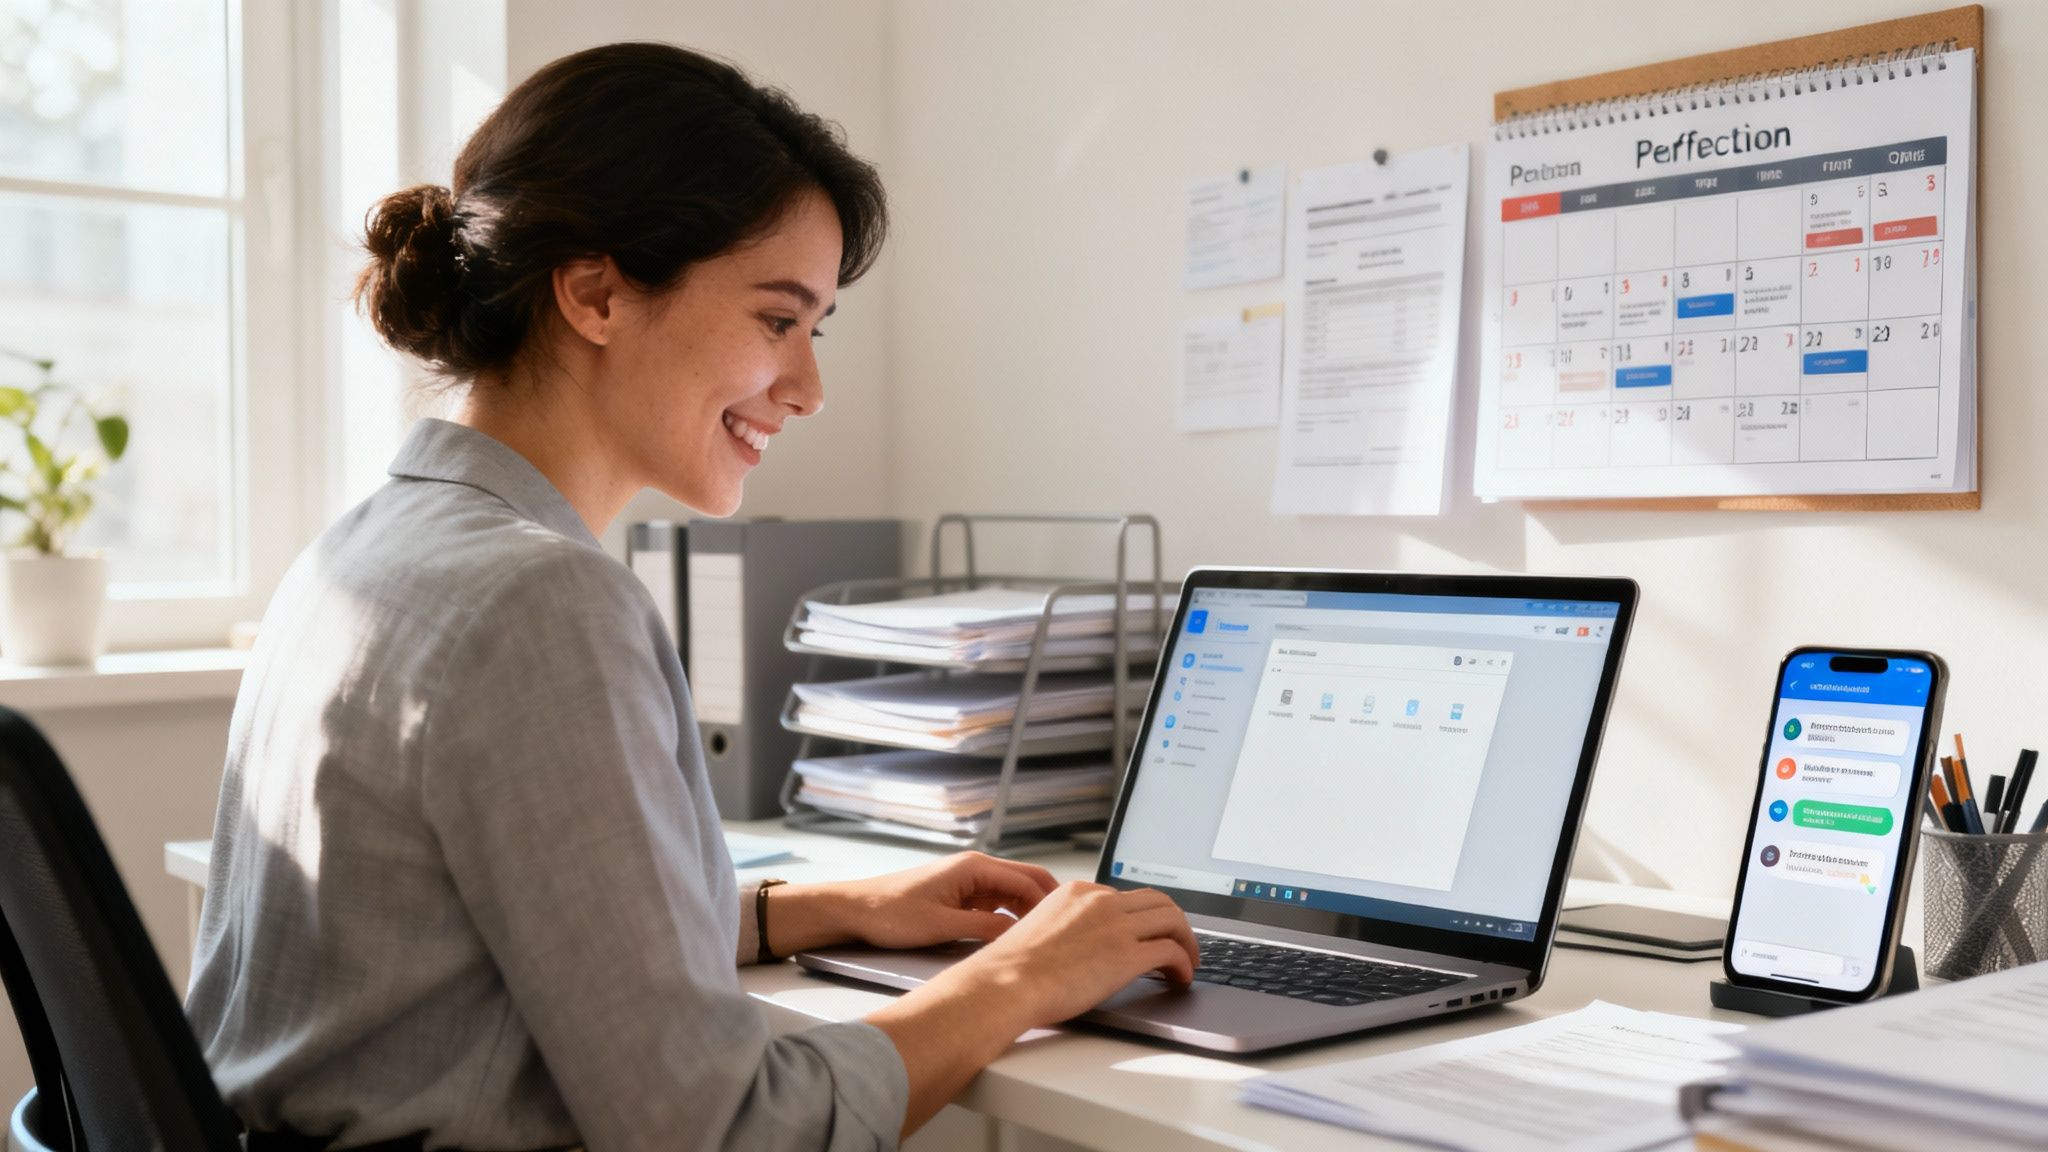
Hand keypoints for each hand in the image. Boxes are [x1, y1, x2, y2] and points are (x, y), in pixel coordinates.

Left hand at [837, 852, 1058, 949]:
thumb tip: (1019, 936)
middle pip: (1025, 881)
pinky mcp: (959, 895)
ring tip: (1045, 937)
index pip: (1027, 880)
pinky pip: (995, 902)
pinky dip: (1010, 916)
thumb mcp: (942, 926)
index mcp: (973, 867)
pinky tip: (1016, 936)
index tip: (1064, 926)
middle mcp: (974, 868)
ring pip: (1012, 893)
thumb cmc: (891, 912)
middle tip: (1064, 930)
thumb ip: (984, 928)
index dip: (1048, 904)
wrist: (856, 910)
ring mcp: (967, 881)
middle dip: (1046, 903)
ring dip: (1029, 911)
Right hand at [943, 881, 1198, 1026]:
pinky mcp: (1126, 955)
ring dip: (1187, 941)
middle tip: (1182, 944)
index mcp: (1079, 892)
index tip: (1152, 932)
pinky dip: (1184, 964)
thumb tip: (1088, 947)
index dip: (1145, 917)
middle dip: (1176, 923)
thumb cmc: (1013, 968)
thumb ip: (1071, 927)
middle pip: (1158, 901)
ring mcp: (1116, 926)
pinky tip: (1180, 978)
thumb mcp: (1043, 928)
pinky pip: (1171, 952)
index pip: (1127, 896)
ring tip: (1188, 962)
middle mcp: (1100, 901)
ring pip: (1173, 920)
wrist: (1004, 983)